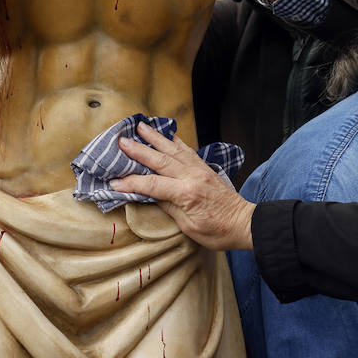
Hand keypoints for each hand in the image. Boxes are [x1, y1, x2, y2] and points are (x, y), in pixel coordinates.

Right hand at [111, 122, 255, 251]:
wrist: (243, 223)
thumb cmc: (217, 231)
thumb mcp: (188, 226)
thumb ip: (168, 206)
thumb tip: (148, 193)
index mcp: (186, 194)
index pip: (152, 185)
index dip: (131, 183)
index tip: (114, 181)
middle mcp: (192, 176)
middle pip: (160, 160)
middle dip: (138, 150)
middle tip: (121, 141)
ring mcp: (199, 169)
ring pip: (173, 149)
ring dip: (155, 138)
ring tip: (140, 126)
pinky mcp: (204, 167)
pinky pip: (186, 150)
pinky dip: (174, 141)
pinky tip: (166, 134)